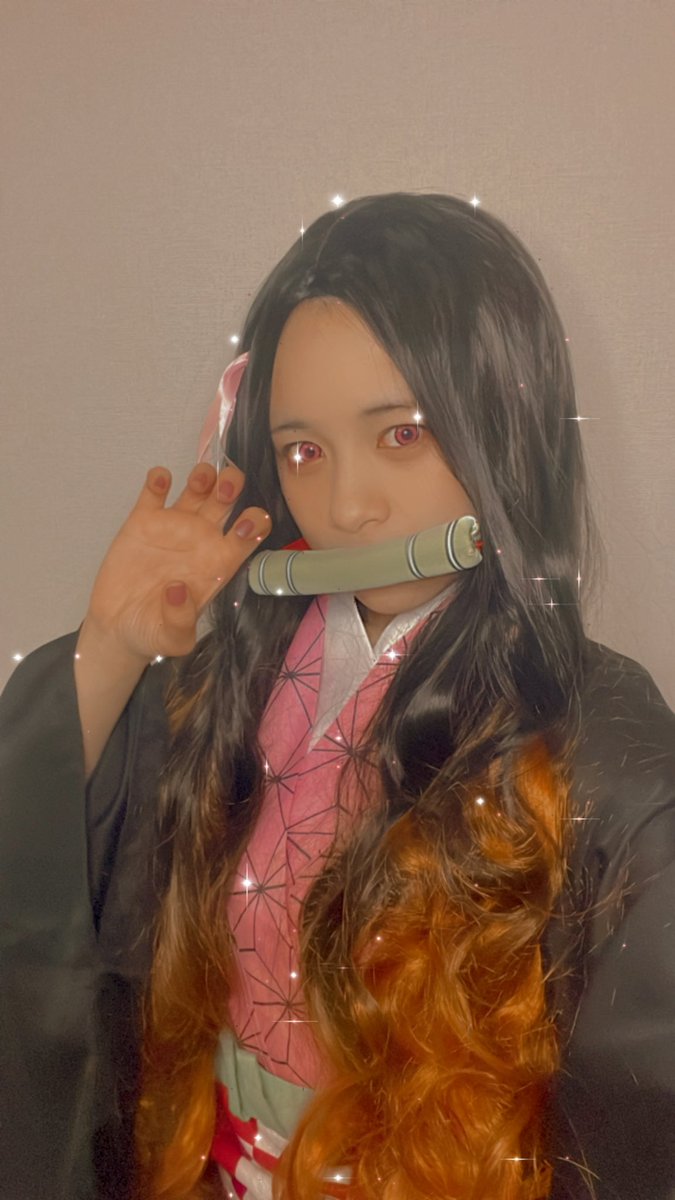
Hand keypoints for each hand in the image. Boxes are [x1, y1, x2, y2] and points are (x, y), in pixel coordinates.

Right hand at [84, 463, 270, 661]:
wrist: (117, 627)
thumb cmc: (153, 633)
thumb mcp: (171, 639)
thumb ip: (180, 621)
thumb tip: (177, 590)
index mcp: (217, 564)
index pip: (247, 535)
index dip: (254, 524)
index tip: (246, 525)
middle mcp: (201, 540)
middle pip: (228, 500)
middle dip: (233, 486)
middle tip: (225, 490)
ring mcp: (173, 527)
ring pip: (197, 488)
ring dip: (204, 476)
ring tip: (199, 480)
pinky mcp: (143, 522)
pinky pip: (155, 491)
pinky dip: (159, 479)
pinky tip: (160, 480)